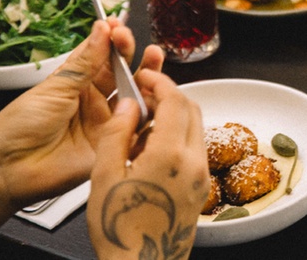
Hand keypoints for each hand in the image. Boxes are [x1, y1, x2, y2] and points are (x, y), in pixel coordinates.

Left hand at [0, 20, 162, 210]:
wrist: (10, 169)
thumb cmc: (20, 128)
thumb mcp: (54, 87)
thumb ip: (85, 62)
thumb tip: (102, 30)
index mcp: (77, 85)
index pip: (102, 58)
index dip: (112, 41)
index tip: (117, 26)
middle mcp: (95, 102)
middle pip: (124, 75)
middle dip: (133, 55)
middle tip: (132, 41)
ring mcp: (107, 123)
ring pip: (136, 97)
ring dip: (148, 77)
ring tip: (153, 58)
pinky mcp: (115, 144)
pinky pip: (139, 126)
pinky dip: (151, 110)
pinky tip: (155, 93)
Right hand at [87, 70, 207, 258]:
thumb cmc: (120, 231)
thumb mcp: (104, 177)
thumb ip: (116, 134)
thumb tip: (127, 105)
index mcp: (170, 155)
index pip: (175, 100)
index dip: (160, 81)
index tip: (146, 75)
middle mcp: (194, 162)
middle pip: (191, 109)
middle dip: (170, 94)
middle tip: (144, 93)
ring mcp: (202, 175)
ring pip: (196, 127)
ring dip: (175, 115)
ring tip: (142, 124)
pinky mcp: (202, 187)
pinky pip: (196, 148)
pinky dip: (179, 136)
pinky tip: (153, 149)